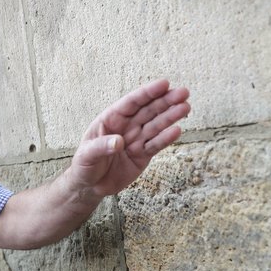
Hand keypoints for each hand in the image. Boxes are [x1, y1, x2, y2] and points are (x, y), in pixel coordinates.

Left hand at [68, 79, 189, 198]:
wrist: (90, 186)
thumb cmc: (84, 165)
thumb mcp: (86, 155)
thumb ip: (101, 147)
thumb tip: (118, 142)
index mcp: (111, 119)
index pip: (131, 103)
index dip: (147, 93)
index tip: (164, 84)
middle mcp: (126, 126)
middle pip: (148, 111)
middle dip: (165, 101)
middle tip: (184, 93)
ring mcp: (136, 140)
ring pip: (156, 126)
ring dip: (170, 116)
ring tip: (186, 107)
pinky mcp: (143, 155)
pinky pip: (155, 145)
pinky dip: (166, 139)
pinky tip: (177, 130)